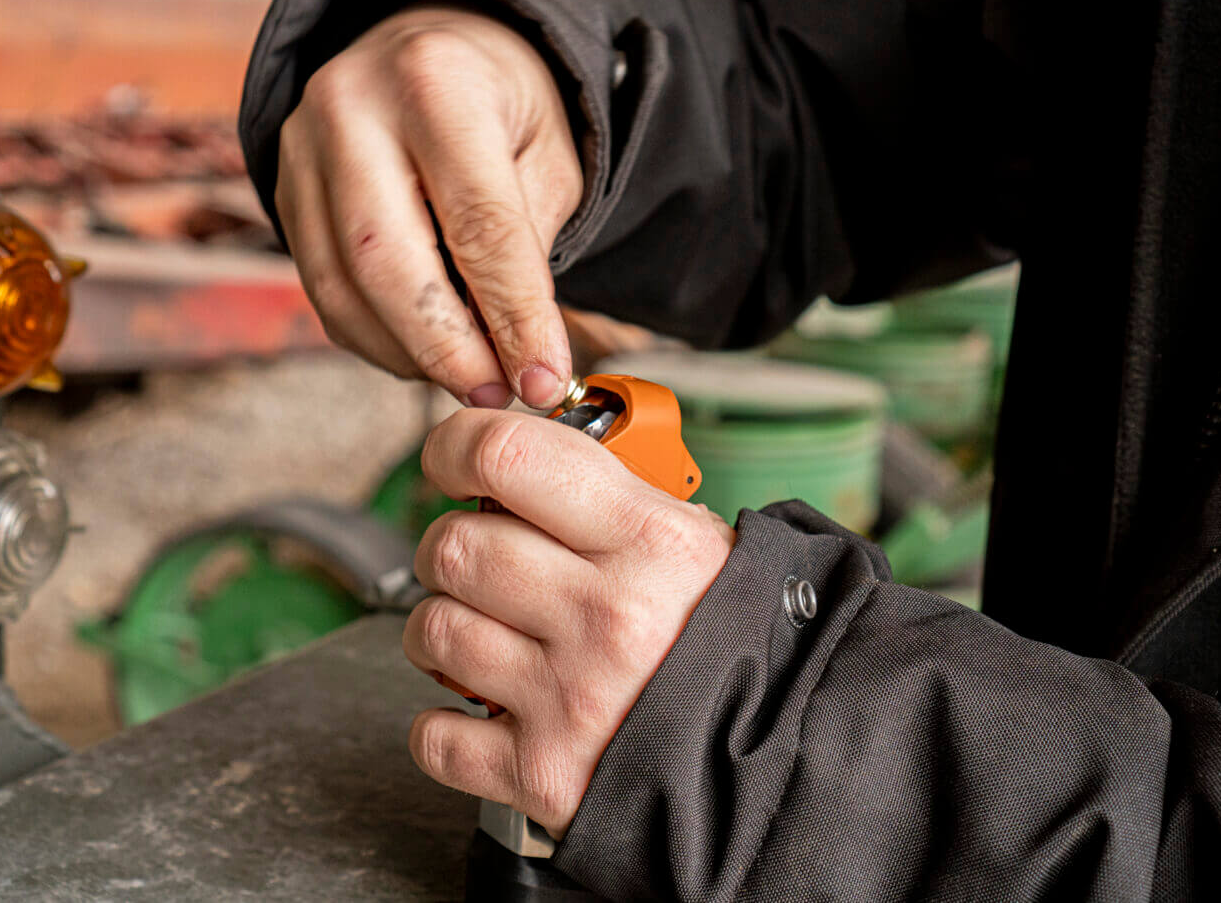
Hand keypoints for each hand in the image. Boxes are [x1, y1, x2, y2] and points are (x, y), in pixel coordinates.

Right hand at [276, 7, 582, 408]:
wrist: (429, 50)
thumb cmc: (500, 105)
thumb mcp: (550, 156)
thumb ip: (529, 248)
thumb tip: (522, 354)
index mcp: (435, 83)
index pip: (478, 225)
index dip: (513, 316)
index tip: (543, 377)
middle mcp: (351, 109)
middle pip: (390, 265)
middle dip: (450, 350)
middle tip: (498, 394)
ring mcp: (301, 149)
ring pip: (344, 289)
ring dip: (410, 356)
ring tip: (470, 380)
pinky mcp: (282, 190)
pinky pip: (323, 291)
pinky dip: (376, 339)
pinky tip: (423, 353)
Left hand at [403, 410, 735, 836]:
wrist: (787, 752)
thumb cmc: (737, 640)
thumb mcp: (696, 543)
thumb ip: (609, 496)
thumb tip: (512, 463)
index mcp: (650, 542)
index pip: (507, 456)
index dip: (455, 446)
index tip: (449, 460)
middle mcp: (608, 616)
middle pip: (454, 546)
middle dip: (451, 547)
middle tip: (479, 562)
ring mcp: (572, 699)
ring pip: (433, 630)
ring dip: (441, 628)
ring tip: (485, 633)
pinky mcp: (544, 774)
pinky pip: (435, 737)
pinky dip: (444, 727)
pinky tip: (484, 710)